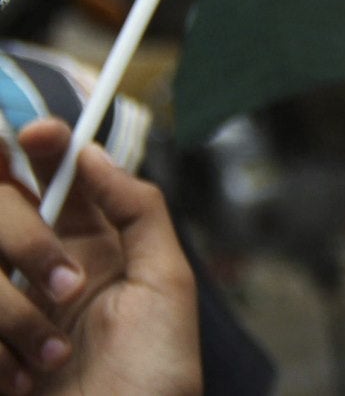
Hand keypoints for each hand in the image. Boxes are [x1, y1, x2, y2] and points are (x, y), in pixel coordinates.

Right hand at [0, 118, 199, 395]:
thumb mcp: (166, 284)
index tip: (35, 135)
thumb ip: (138, 210)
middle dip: (28, 240)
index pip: (51, 173)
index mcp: (87, 244)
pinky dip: (1, 353)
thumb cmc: (154, 376)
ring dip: (17, 317)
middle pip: (2, 209)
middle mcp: (35, 268)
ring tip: (56, 360)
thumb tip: (95, 152)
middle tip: (69, 288)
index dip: (41, 145)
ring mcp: (3, 310)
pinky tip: (24, 382)